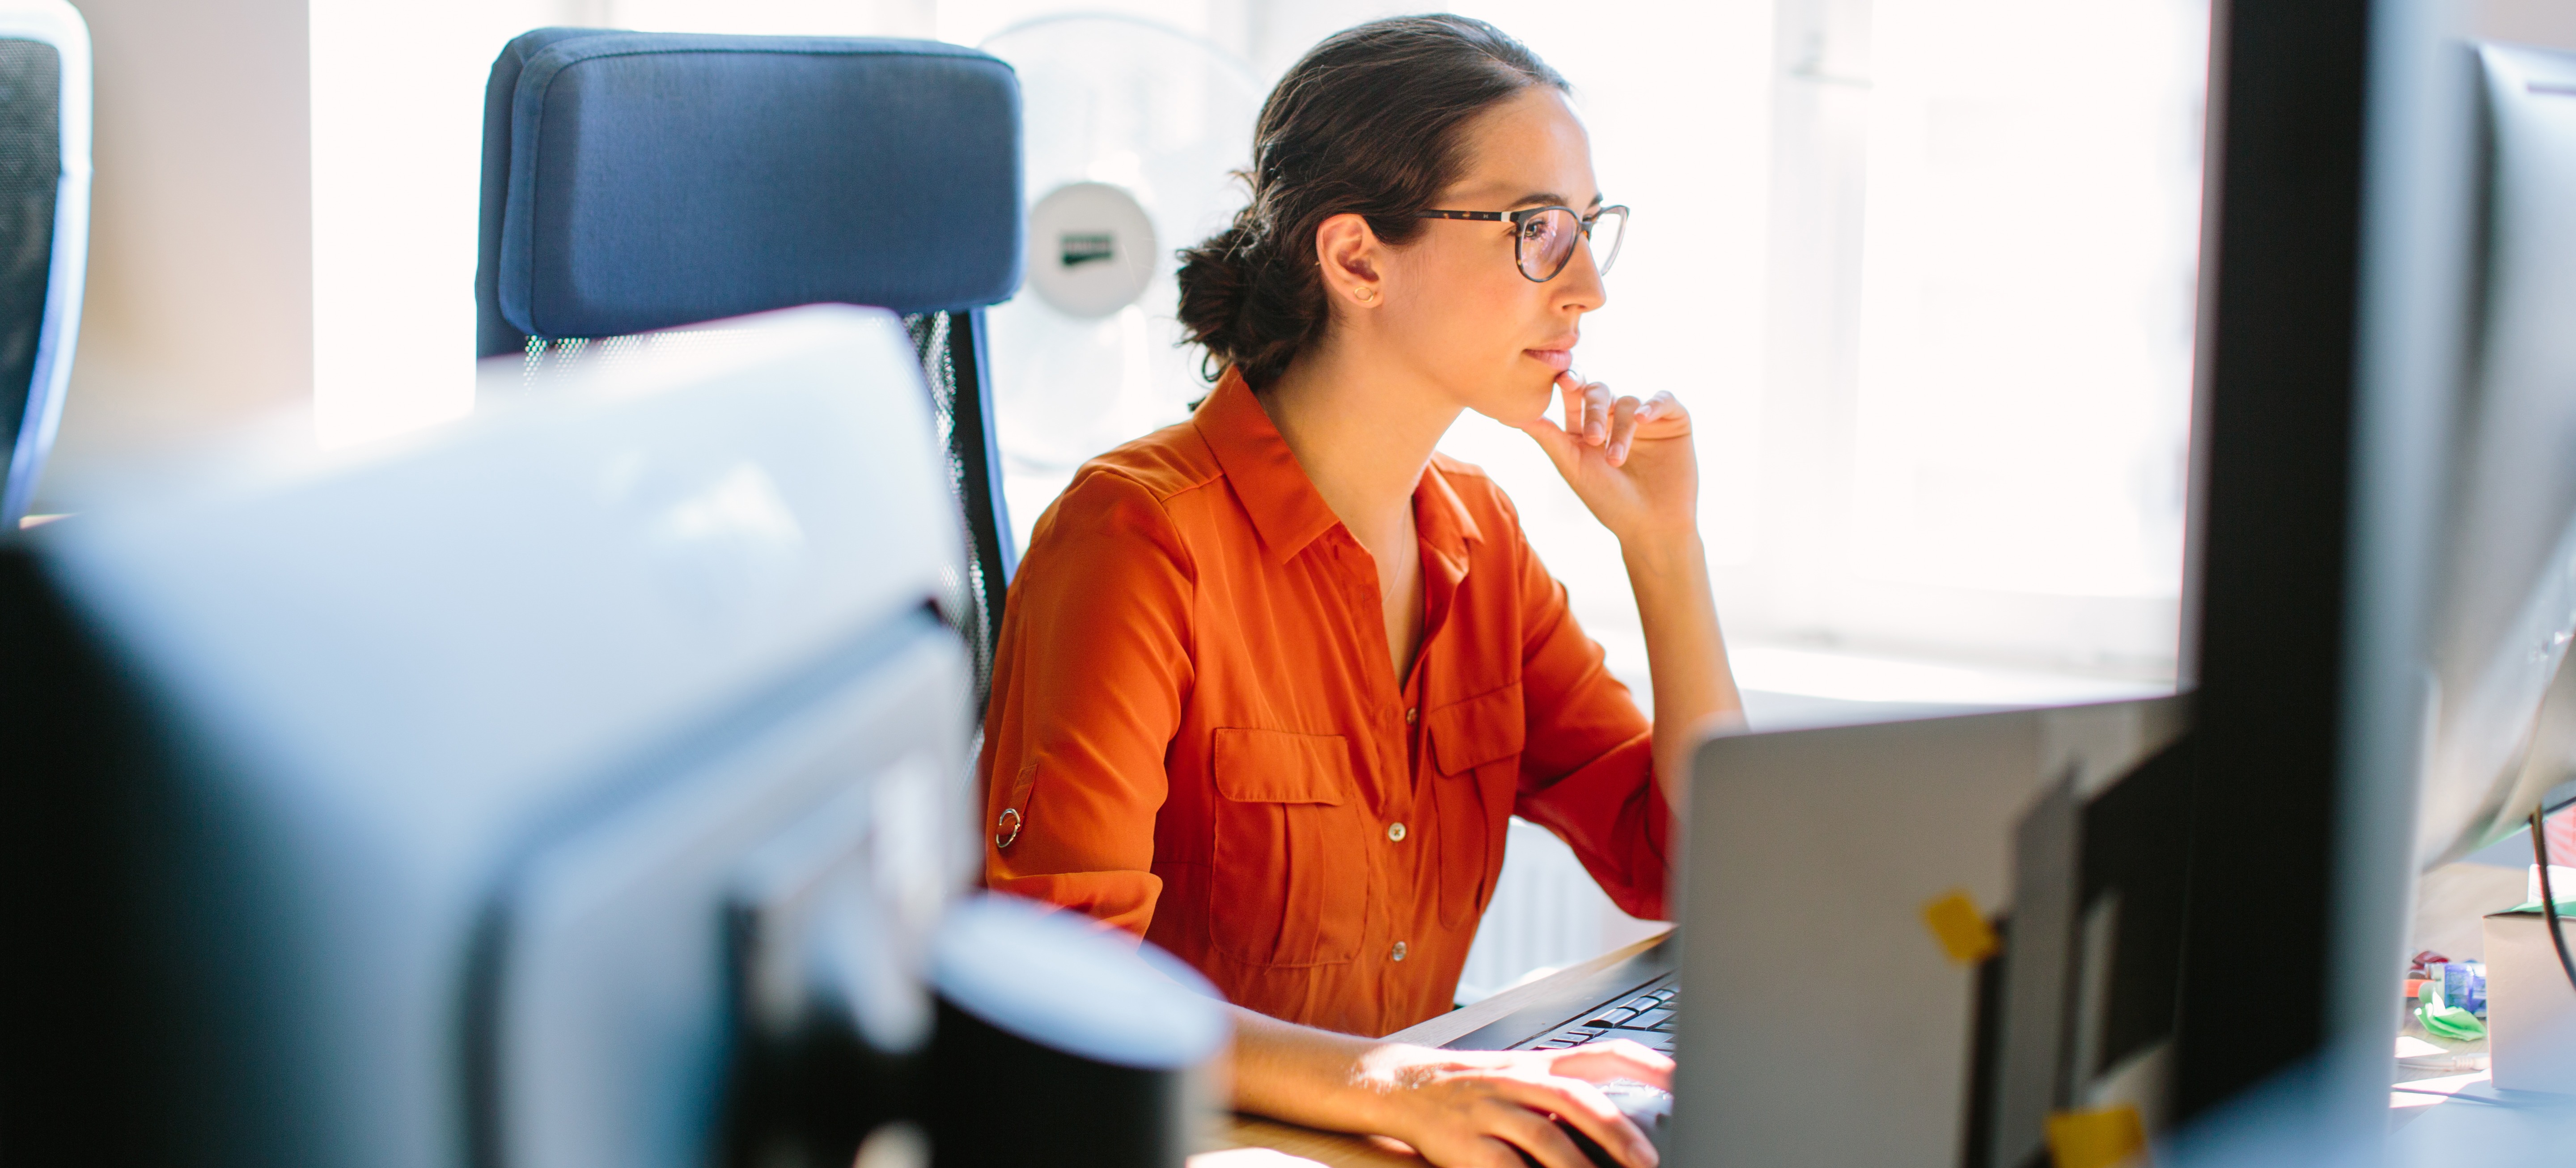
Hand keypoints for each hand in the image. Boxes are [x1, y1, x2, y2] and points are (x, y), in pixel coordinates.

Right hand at [1350, 1040, 1669, 1167]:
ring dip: (1579, 1167)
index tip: (1684, 1081)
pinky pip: (1505, 1167)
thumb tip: (1628, 1126)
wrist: (1401, 1084)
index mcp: (1541, 1062)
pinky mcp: (1464, 1143)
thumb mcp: (1523, 1075)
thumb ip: (1567, 1092)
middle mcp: (1518, 1079)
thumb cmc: (1475, 1089)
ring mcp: (1490, 1110)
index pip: (1604, 1053)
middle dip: (1616, 1130)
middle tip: (1649, 1161)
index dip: (1647, 1065)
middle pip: (1575, 1097)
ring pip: (1542, 1135)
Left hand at [1510, 373, 1697, 544]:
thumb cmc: (1609, 502)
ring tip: (1616, 459)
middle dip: (1593, 409)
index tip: (1564, 380)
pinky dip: (1654, 404)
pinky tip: (1643, 417)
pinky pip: (1664, 399)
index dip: (1570, 381)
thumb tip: (1514, 413)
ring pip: (1628, 401)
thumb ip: (1549, 438)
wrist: (1651, 527)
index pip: (1575, 393)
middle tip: (1592, 439)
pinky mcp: (1674, 421)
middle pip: (1599, 391)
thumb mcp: (1574, 468)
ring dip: (1621, 429)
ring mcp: (1645, 417)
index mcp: (1585, 424)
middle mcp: (1614, 415)